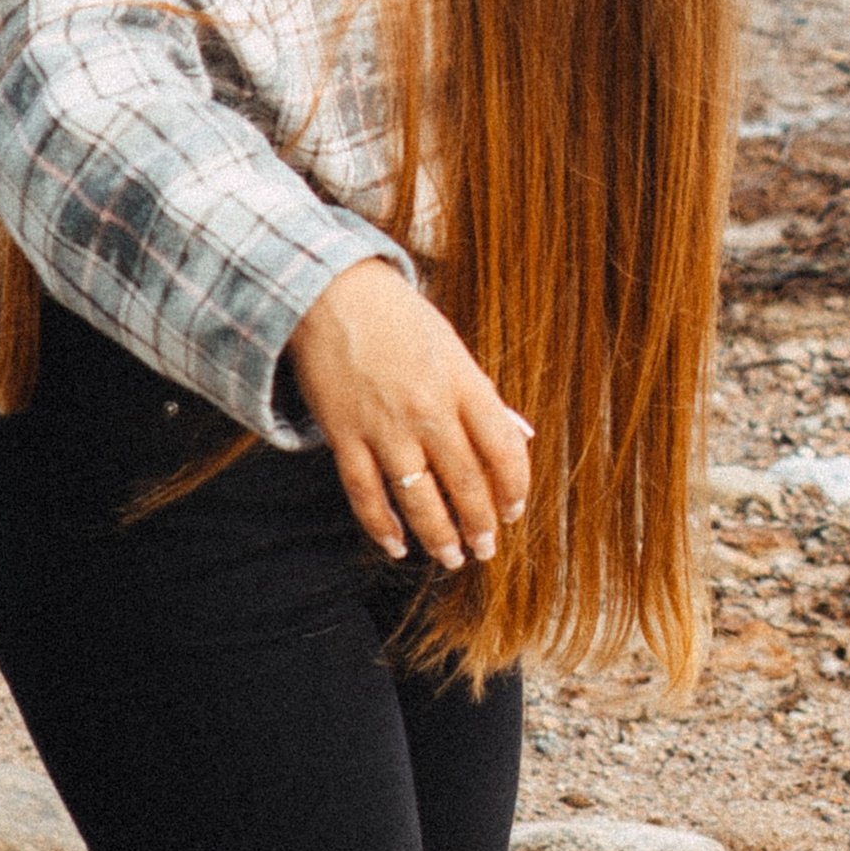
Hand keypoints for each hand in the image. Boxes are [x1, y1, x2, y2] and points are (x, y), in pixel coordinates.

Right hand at [287, 258, 532, 572]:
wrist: (328, 292)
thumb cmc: (398, 318)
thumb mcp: (453, 348)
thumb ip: (484, 396)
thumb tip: (521, 435)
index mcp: (464, 384)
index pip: (504, 450)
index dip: (514, 489)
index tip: (515, 511)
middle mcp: (429, 410)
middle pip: (465, 483)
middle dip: (481, 525)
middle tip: (487, 549)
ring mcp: (384, 426)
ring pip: (419, 498)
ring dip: (439, 536)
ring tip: (452, 558)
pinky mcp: (344, 435)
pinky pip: (366, 493)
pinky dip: (382, 526)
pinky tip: (397, 546)